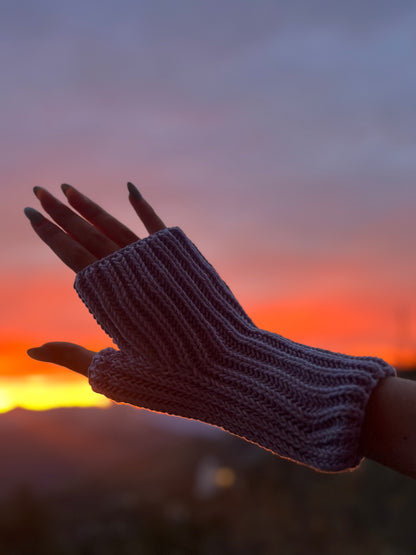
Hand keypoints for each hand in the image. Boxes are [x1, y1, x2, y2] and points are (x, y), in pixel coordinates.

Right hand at [24, 182, 165, 375]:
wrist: (224, 367)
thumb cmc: (169, 380)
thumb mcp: (115, 373)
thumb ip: (71, 356)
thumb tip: (29, 350)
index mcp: (109, 298)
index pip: (70, 256)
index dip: (49, 234)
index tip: (30, 213)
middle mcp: (130, 273)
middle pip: (87, 235)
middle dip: (60, 212)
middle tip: (38, 190)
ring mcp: (156, 263)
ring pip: (116, 226)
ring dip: (90, 207)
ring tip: (68, 188)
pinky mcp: (181, 259)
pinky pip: (157, 226)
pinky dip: (144, 207)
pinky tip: (130, 188)